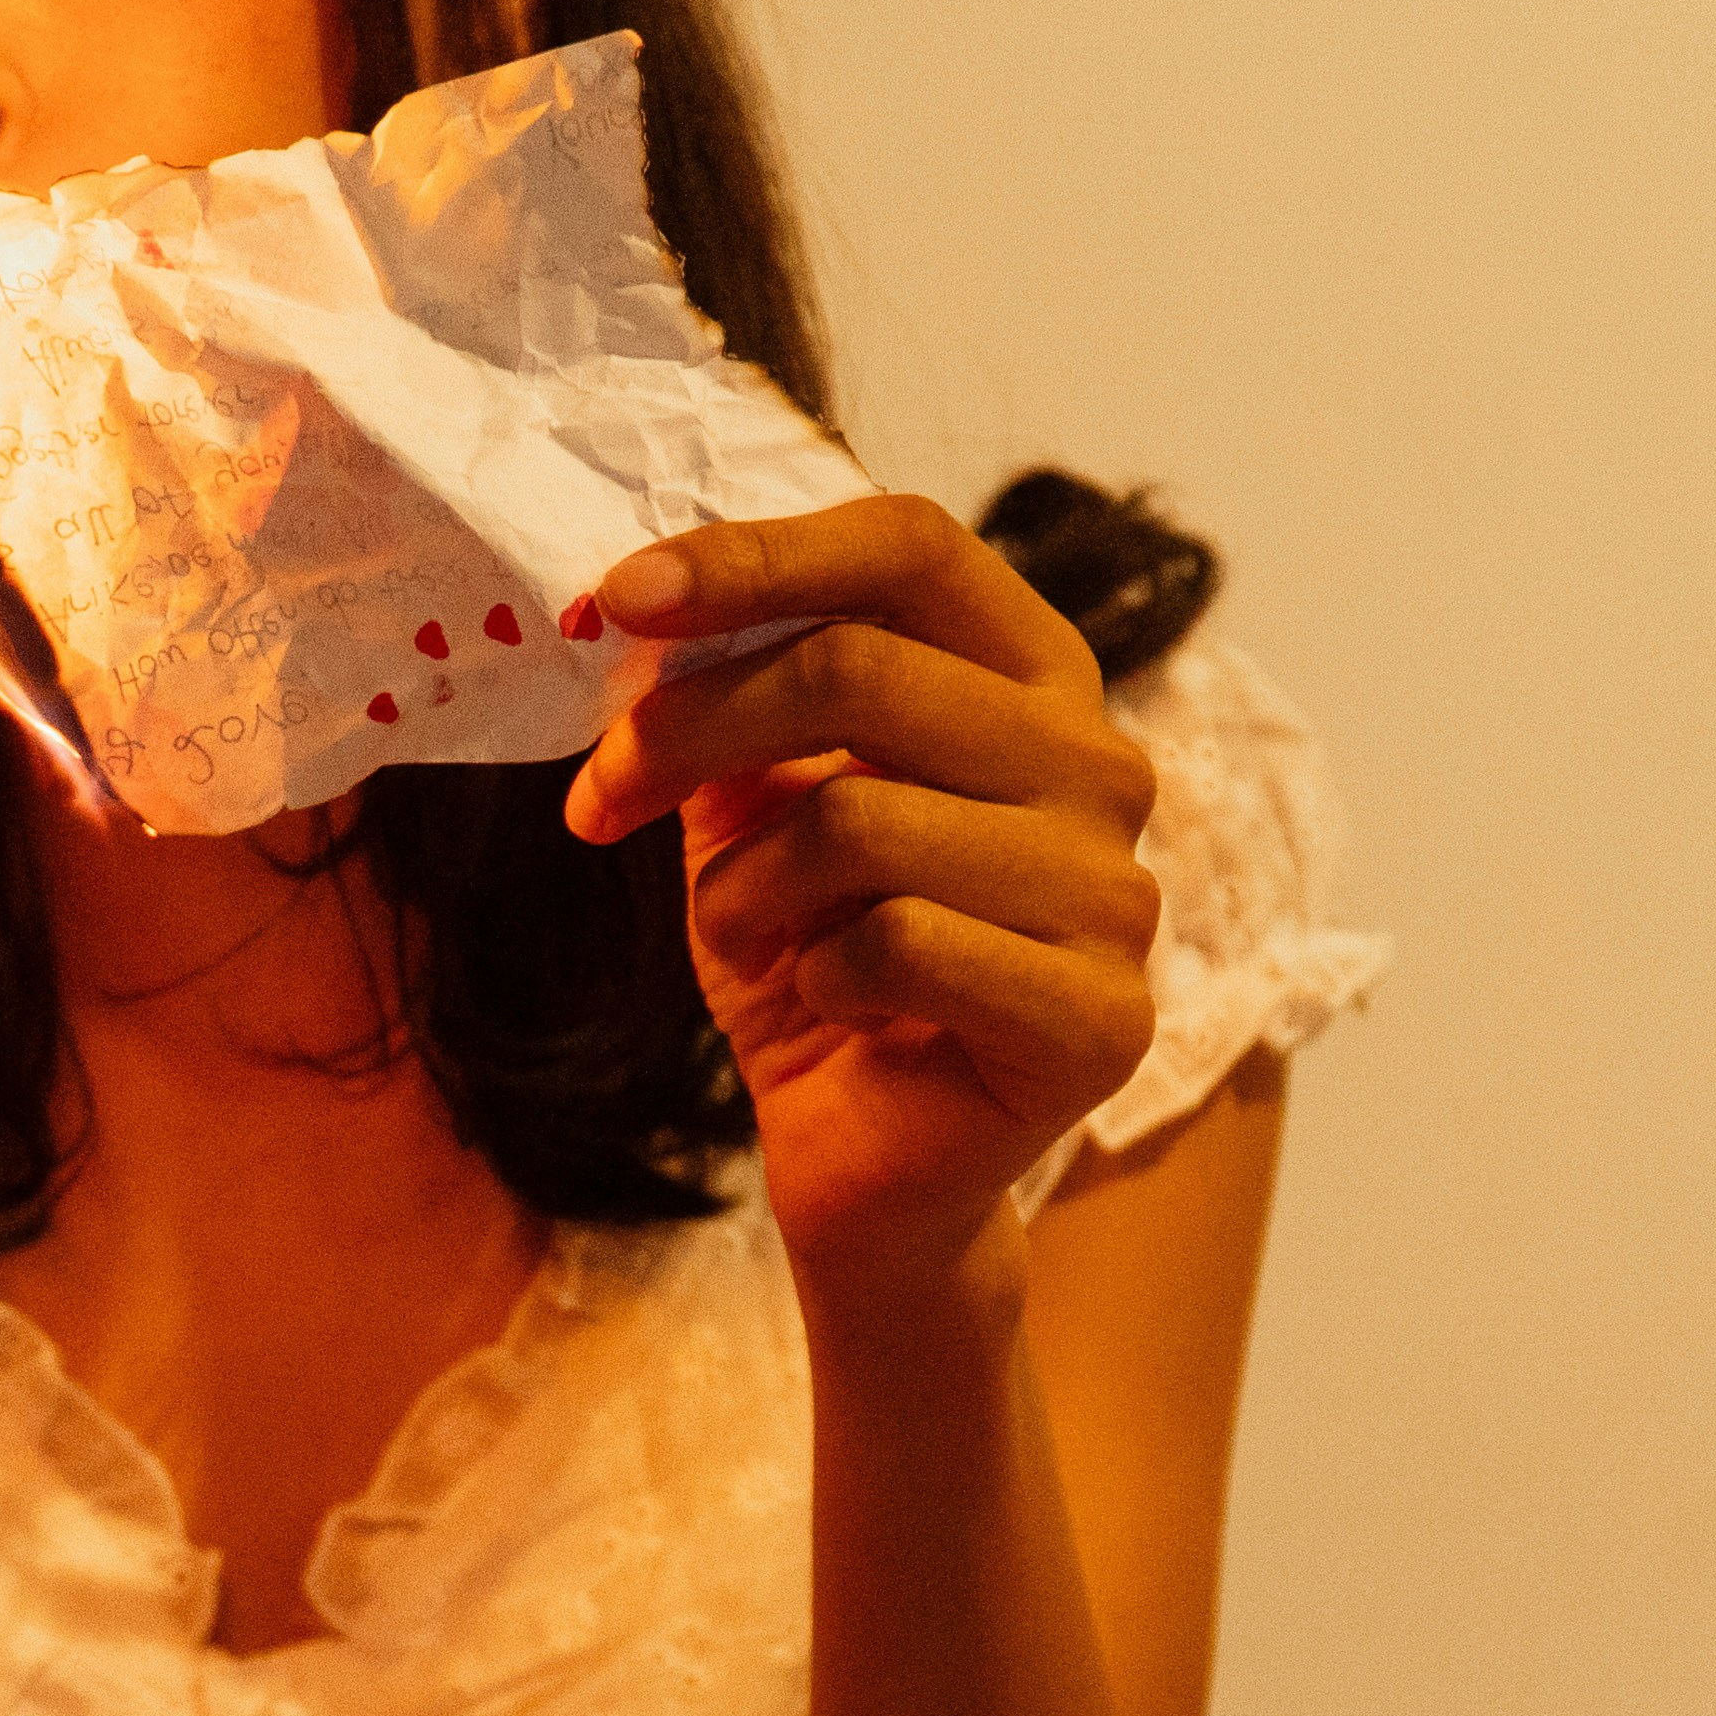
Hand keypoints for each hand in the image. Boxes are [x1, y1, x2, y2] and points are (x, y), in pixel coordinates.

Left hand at [565, 495, 1161, 1290]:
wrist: (866, 1168)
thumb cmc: (818, 968)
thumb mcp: (755, 809)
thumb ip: (730, 702)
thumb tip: (643, 612)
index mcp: (1031, 676)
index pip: (911, 547)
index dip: (758, 554)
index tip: (622, 595)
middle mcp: (1099, 763)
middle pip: (858, 668)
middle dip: (689, 730)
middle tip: (601, 798)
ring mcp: (1114, 891)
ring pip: (858, 818)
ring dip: (747, 889)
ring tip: (754, 939)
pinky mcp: (1098, 1018)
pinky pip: (898, 946)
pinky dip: (815, 979)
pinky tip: (832, 1008)